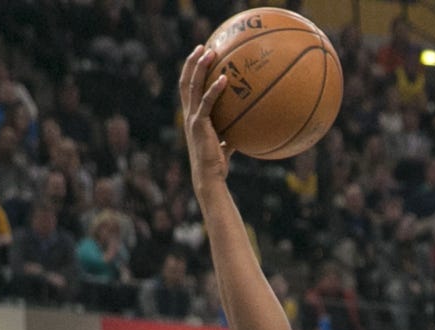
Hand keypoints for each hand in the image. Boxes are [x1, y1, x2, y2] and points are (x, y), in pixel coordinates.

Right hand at [178, 46, 233, 185]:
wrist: (209, 177)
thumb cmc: (217, 163)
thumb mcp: (226, 143)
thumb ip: (232, 133)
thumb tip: (248, 128)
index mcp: (192, 116)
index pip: (188, 88)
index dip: (191, 71)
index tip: (200, 56)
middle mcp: (189, 114)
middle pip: (186, 81)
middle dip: (192, 62)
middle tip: (203, 47)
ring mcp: (192, 118)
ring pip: (192, 86)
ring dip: (199, 67)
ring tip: (210, 52)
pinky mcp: (199, 125)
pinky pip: (207, 103)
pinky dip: (215, 90)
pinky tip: (225, 79)